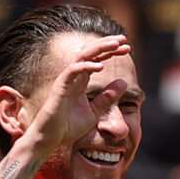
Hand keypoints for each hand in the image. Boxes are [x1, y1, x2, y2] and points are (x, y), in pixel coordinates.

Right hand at [22, 31, 129, 154]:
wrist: (51, 139)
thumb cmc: (69, 127)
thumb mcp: (95, 112)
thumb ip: (107, 98)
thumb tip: (124, 82)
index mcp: (81, 81)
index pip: (98, 60)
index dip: (111, 52)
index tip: (128, 48)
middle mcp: (74, 76)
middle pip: (91, 53)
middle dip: (107, 44)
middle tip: (124, 39)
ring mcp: (66, 80)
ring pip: (82, 56)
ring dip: (99, 49)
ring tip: (115, 45)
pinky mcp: (60, 87)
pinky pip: (72, 71)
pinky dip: (86, 66)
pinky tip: (100, 66)